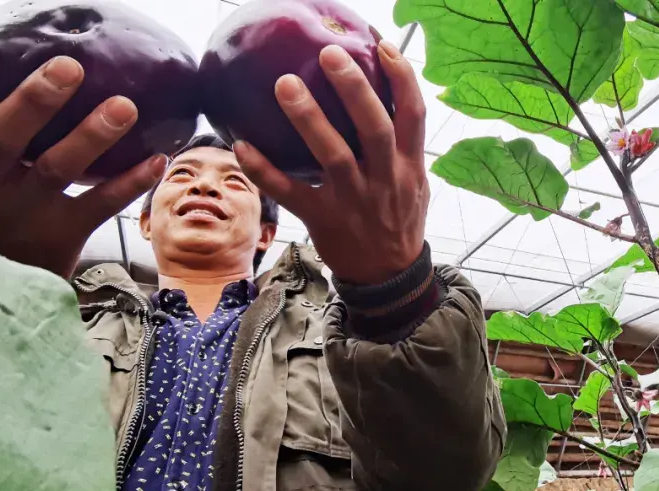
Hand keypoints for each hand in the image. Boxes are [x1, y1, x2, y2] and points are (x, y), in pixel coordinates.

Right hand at [0, 28, 165, 278]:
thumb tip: (9, 61)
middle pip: (3, 137)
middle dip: (35, 101)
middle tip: (69, 68)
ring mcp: (19, 214)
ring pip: (55, 170)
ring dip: (92, 136)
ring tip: (125, 107)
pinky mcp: (56, 239)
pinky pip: (98, 206)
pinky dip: (129, 183)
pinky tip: (156, 159)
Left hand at [234, 40, 427, 284]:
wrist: (390, 277)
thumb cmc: (399, 220)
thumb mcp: (416, 183)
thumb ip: (403, 146)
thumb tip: (384, 95)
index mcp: (410, 166)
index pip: (414, 114)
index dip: (402, 78)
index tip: (381, 46)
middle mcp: (385, 180)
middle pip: (374, 127)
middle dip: (354, 88)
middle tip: (329, 54)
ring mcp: (354, 202)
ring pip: (333, 155)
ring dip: (309, 119)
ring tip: (285, 84)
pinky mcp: (324, 220)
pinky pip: (292, 193)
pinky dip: (265, 171)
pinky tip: (242, 146)